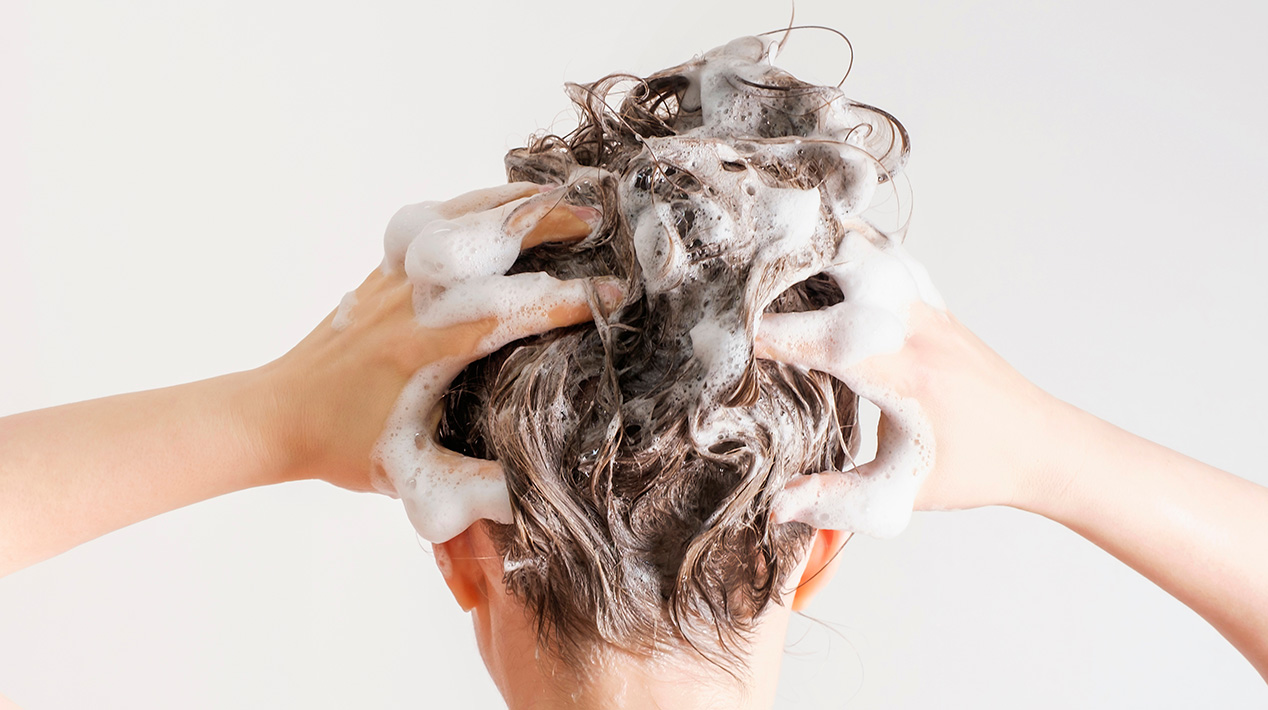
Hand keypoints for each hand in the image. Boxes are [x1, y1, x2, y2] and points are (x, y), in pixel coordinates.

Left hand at [261, 183, 614, 501]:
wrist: (274, 415)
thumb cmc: (344, 446)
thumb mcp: (413, 478)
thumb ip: (475, 487)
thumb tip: (536, 498)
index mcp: (428, 348)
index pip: (513, 310)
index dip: (570, 300)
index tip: (617, 293)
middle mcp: (413, 301)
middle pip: (490, 240)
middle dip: (551, 224)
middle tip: (601, 220)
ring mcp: (394, 278)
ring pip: (462, 215)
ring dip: (516, 201)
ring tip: (562, 194)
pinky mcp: (382, 270)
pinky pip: (436, 220)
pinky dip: (477, 204)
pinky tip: (503, 206)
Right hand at [756, 227, 1062, 535]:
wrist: (1044, 445)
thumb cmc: (976, 469)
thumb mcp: (902, 496)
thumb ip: (837, 500)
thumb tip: (777, 504)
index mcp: (904, 372)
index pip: (819, 339)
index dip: (765, 336)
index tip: (721, 339)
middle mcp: (915, 326)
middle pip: (847, 261)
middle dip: (788, 260)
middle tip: (738, 270)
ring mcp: (926, 305)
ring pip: (868, 245)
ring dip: (819, 243)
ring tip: (770, 250)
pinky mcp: (932, 301)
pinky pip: (887, 254)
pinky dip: (850, 245)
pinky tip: (820, 251)